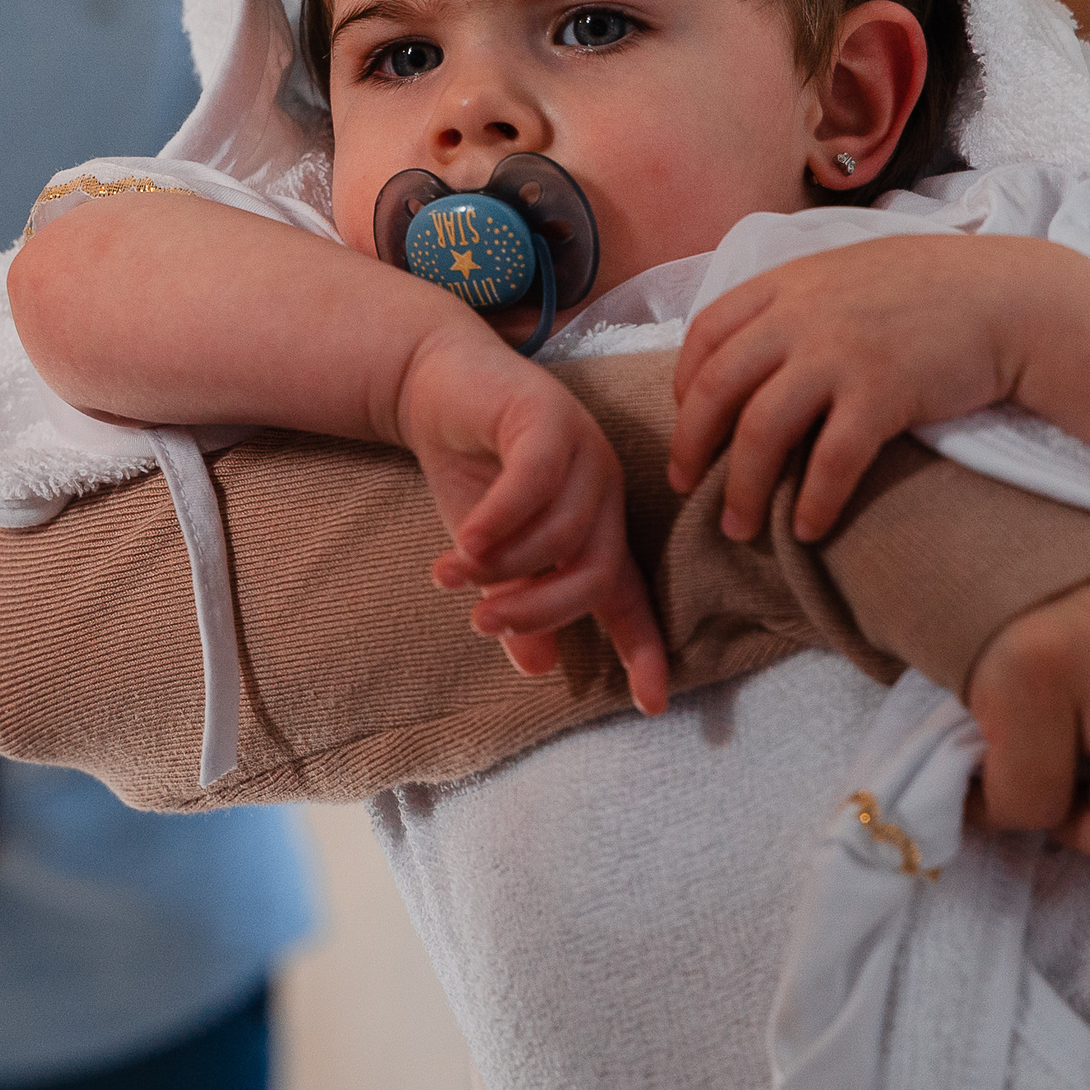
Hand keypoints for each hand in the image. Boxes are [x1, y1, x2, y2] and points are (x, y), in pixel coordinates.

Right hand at [396, 324, 669, 713]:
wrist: (436, 383)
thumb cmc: (470, 467)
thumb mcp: (486, 551)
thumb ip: (513, 600)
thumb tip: (536, 669)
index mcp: (595, 529)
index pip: (627, 598)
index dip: (644, 651)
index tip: (652, 706)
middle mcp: (602, 492)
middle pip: (595, 573)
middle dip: (540, 611)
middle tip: (483, 623)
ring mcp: (583, 452)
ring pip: (563, 532)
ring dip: (505, 566)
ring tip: (453, 573)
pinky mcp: (550, 417)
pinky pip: (535, 483)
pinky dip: (499, 521)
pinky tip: (464, 542)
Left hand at [672, 236, 1073, 541]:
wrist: (1011, 297)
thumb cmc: (932, 290)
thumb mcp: (849, 273)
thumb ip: (798, 302)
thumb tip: (753, 351)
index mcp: (788, 282)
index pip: (705, 334)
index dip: (684, 387)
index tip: (687, 424)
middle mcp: (802, 315)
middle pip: (716, 390)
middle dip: (690, 448)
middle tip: (685, 488)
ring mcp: (841, 353)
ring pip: (759, 431)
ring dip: (740, 489)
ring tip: (736, 528)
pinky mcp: (883, 393)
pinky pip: (830, 462)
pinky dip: (812, 502)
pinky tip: (807, 529)